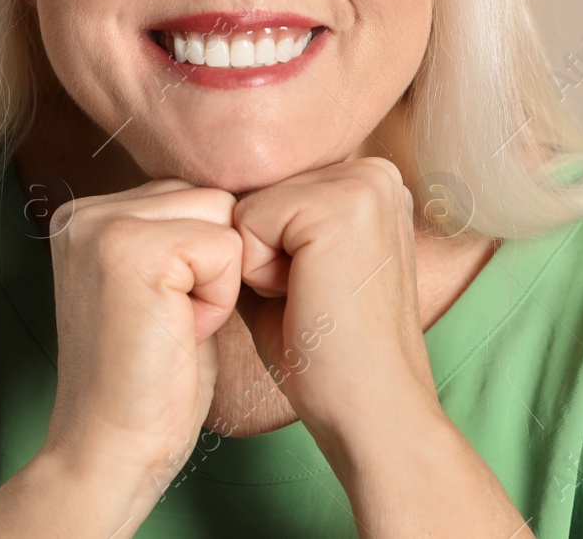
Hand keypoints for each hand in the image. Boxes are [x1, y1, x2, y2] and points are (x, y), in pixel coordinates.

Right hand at [42, 179, 241, 509]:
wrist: (111, 452)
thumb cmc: (150, 383)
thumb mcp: (162, 290)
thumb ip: (177, 235)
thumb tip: (241, 200)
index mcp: (86, 215)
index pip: (191, 195)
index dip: (204, 260)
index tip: (166, 314)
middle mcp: (85, 210)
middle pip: (211, 197)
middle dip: (214, 263)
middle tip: (171, 323)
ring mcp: (104, 226)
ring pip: (224, 216)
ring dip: (219, 278)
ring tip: (176, 325)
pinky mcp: (134, 251)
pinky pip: (227, 247)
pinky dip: (220, 298)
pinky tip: (182, 333)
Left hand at [229, 156, 440, 456]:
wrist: (370, 411)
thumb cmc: (328, 353)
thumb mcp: (295, 268)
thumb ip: (270, 223)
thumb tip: (210, 200)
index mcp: (369, 182)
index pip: (270, 193)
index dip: (267, 251)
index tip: (313, 292)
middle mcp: (373, 171)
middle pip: (256, 194)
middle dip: (262, 252)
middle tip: (311, 298)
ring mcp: (362, 183)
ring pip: (247, 206)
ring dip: (259, 262)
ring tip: (309, 298)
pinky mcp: (339, 205)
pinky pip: (246, 221)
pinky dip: (257, 271)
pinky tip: (303, 297)